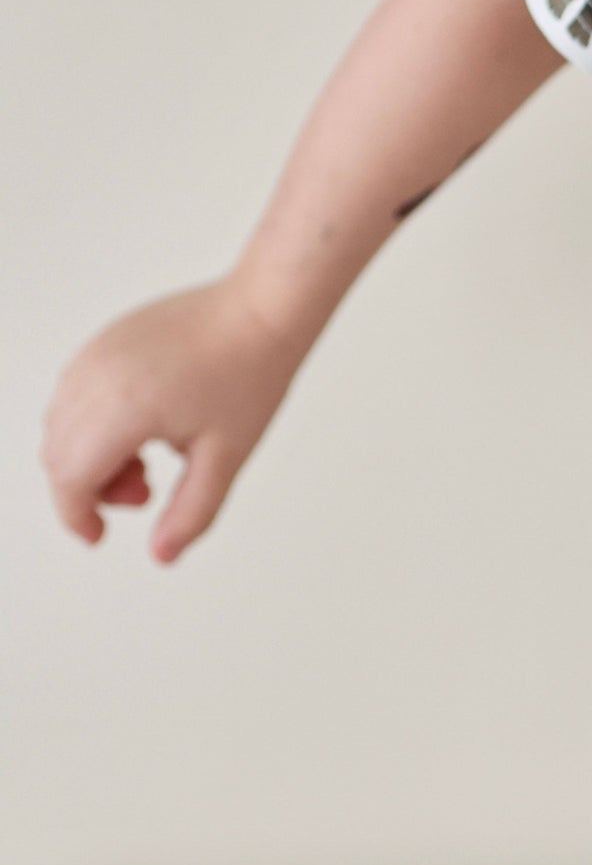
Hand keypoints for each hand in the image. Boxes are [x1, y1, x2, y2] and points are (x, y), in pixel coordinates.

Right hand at [40, 276, 307, 565]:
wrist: (261, 308)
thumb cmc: (250, 376)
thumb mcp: (226, 457)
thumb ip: (191, 513)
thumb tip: (161, 555)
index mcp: (124, 408)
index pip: (70, 478)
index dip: (77, 517)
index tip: (100, 537)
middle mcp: (97, 377)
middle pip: (58, 455)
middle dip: (89, 489)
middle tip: (146, 488)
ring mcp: (96, 354)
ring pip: (59, 425)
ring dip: (88, 457)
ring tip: (149, 457)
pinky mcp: (104, 341)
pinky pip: (72, 395)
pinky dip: (90, 425)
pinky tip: (142, 427)